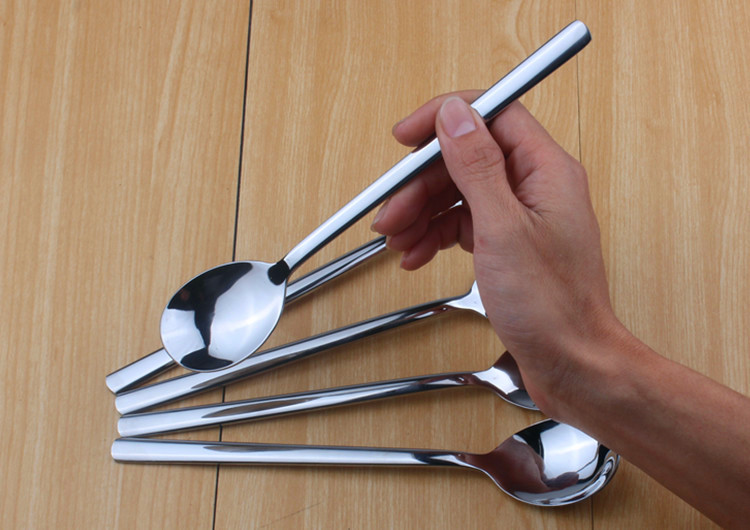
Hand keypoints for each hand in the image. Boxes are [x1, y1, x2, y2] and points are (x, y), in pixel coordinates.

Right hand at [372, 93, 621, 415]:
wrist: (572, 364)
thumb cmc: (552, 307)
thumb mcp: (503, 229)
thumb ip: (477, 166)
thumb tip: (455, 114)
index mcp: (546, 170)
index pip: (491, 114)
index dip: (444, 119)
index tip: (406, 137)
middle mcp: (535, 186)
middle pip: (466, 159)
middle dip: (422, 184)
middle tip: (390, 213)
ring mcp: (522, 216)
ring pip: (459, 193)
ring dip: (422, 213)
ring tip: (397, 240)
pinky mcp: (509, 243)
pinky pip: (463, 223)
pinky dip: (436, 235)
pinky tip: (416, 254)